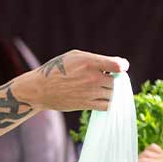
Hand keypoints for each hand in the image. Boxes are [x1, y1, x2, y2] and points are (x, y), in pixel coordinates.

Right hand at [8, 50, 128, 111]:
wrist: (40, 89)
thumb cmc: (56, 69)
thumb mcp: (75, 56)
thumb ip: (96, 59)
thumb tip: (117, 65)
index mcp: (90, 63)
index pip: (118, 65)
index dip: (122, 66)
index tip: (120, 67)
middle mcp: (93, 78)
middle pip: (116, 81)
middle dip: (114, 79)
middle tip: (106, 78)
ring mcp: (90, 92)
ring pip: (113, 94)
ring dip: (111, 91)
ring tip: (101, 88)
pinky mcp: (87, 104)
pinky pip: (107, 106)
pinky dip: (108, 102)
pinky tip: (101, 98)